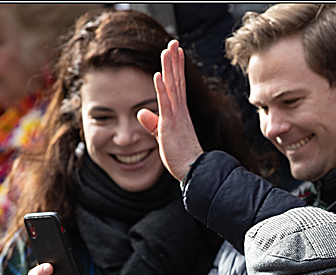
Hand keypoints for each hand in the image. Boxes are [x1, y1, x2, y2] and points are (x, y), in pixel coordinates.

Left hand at [137, 39, 203, 181]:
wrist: (195, 171)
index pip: (176, 86)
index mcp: (179, 113)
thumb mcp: (163, 138)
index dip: (175, 68)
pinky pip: (166, 103)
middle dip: (174, 61)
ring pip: (172, 87)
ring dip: (169, 67)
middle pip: (176, 81)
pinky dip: (162, 89)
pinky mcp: (171, 125)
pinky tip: (158, 75)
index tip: (175, 52)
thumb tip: (141, 112)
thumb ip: (152, 123)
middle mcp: (179, 112)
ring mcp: (176, 117)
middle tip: (173, 42)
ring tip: (168, 49)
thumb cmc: (181, 158)